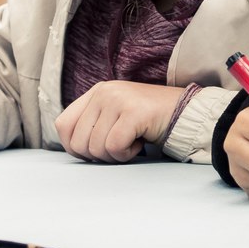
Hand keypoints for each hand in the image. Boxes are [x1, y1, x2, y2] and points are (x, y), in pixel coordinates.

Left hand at [55, 81, 183, 162]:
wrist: (186, 113)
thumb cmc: (149, 120)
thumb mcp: (114, 115)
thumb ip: (92, 124)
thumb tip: (72, 148)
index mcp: (96, 92)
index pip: (63, 125)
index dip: (74, 147)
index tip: (94, 153)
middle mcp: (104, 92)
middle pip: (78, 142)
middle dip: (98, 156)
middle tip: (119, 148)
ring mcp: (118, 100)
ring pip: (97, 148)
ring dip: (115, 155)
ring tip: (132, 143)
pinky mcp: (133, 112)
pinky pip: (115, 147)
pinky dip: (127, 154)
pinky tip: (139, 144)